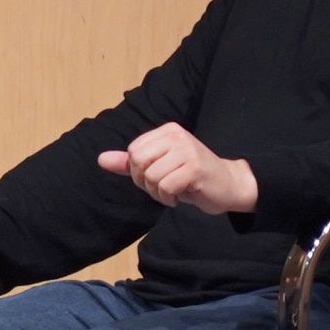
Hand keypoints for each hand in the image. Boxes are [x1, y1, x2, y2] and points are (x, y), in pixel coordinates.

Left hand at [100, 121, 258, 215]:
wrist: (228, 185)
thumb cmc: (191, 176)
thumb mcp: (158, 166)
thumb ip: (130, 163)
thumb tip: (101, 159)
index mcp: (167, 131)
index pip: (133, 151)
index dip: (137, 171)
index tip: (154, 177)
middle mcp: (177, 135)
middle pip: (139, 162)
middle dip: (145, 182)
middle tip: (162, 187)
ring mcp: (187, 150)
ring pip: (151, 177)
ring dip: (158, 193)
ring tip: (172, 192)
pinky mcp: (195, 168)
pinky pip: (165, 186)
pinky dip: (168, 198)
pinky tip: (180, 196)